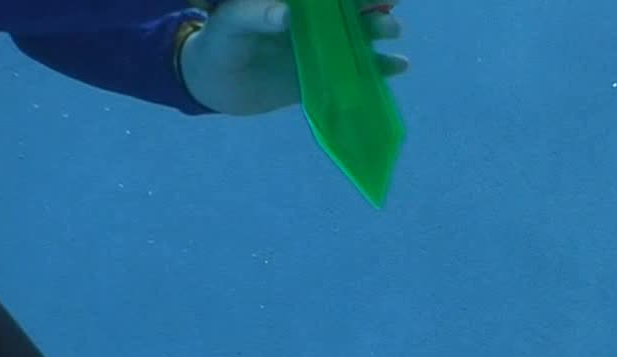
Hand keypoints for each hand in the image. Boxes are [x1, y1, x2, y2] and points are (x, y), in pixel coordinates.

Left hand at [180, 0, 408, 115]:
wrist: (218, 87)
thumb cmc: (219, 45)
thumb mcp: (229, 26)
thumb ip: (253, 16)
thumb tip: (286, 14)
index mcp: (296, 2)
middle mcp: (315, 20)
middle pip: (353, 5)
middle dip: (376, 0)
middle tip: (391, 1)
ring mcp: (325, 47)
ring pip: (362, 32)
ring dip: (381, 28)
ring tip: (390, 30)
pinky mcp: (329, 76)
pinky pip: (360, 69)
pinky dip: (382, 67)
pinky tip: (398, 65)